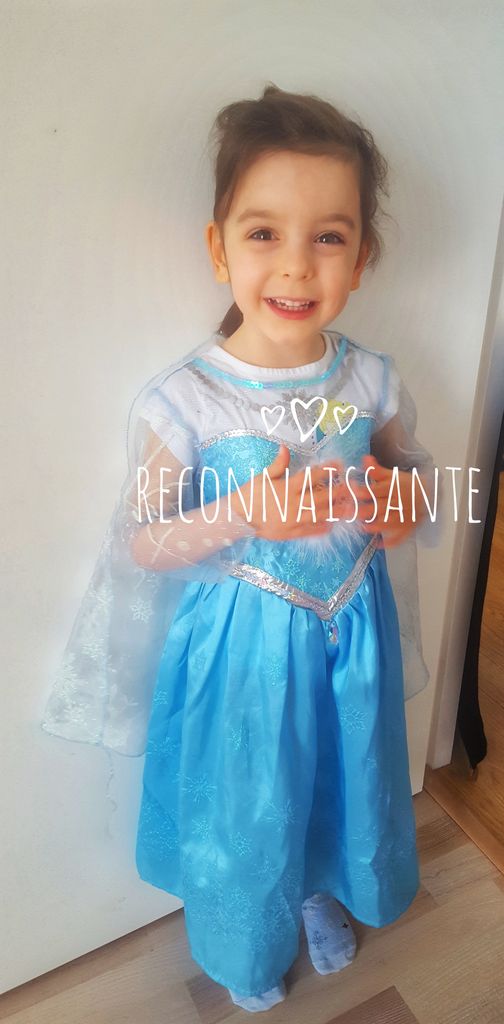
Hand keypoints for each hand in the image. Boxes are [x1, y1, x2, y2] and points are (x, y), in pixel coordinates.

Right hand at [230, 445, 345, 541]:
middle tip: (353, 486)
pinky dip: (322, 528)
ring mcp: (293, 520)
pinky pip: (310, 531)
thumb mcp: (262, 477)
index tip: (339, 465)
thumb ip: (278, 464)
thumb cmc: (250, 495)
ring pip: (320, 515)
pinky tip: (332, 524)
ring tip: (349, 507)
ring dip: (336, 510)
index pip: (312, 476)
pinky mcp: (291, 533)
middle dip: (339, 491)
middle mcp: (293, 504)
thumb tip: (285, 447)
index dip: (328, 469)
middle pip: (322, 497)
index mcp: (287, 488)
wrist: (238, 518)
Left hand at [349, 454, 428, 548]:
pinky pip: (398, 538)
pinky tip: (378, 544)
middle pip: (375, 509)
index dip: (357, 492)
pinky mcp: (407, 528)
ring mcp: (402, 517)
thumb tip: (365, 458)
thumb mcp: (392, 475)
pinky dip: (389, 543)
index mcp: (391, 489)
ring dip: (372, 526)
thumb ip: (376, 469)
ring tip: (362, 526)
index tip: (347, 491)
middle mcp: (396, 503)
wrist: (430, 494)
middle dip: (360, 512)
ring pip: (385, 524)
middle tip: (347, 513)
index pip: (372, 491)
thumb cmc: (407, 484)